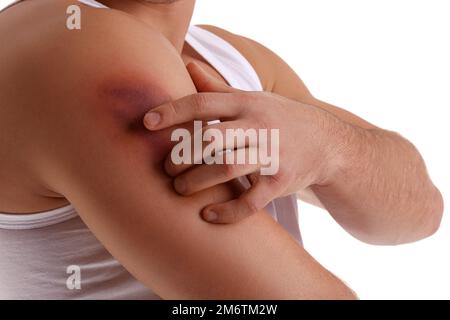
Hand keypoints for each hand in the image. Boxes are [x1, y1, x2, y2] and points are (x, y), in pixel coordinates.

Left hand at [143, 62, 343, 223]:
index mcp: (247, 103)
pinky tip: (208, 215)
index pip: (203, 102)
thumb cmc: (278, 118)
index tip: (146, 122)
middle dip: (182, 155)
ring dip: (197, 182)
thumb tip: (187, 65)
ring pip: (227, 168)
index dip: (173, 111)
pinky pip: (251, 201)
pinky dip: (227, 212)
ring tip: (180, 189)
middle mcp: (258, 126)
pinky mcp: (281, 182)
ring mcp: (272, 155)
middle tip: (166, 168)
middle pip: (211, 138)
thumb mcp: (252, 98)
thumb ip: (218, 87)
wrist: (326, 143)